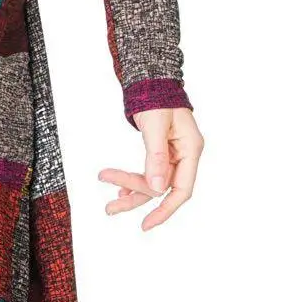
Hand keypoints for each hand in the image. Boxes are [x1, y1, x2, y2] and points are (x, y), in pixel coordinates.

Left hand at [98, 106, 204, 229]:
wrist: (151, 77)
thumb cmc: (157, 95)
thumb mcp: (156, 124)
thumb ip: (156, 156)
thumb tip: (157, 188)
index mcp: (190, 149)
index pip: (182, 189)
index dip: (166, 210)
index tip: (146, 224)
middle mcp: (184, 155)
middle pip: (162, 187)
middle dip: (136, 197)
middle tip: (110, 207)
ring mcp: (172, 154)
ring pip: (153, 182)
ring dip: (131, 191)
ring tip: (110, 205)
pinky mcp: (161, 151)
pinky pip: (149, 172)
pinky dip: (134, 180)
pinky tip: (120, 190)